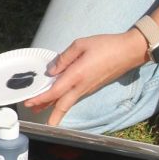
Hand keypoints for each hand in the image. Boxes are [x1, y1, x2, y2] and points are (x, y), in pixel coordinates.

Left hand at [23, 30, 148, 124]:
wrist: (130, 51)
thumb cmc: (106, 45)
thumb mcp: (81, 44)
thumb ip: (64, 58)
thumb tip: (51, 71)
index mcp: (77, 75)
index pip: (55, 92)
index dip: (40, 98)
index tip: (28, 103)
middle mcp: (82, 86)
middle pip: (62, 105)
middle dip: (48, 112)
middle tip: (34, 114)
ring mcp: (88, 88)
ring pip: (69, 102)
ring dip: (54, 107)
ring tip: (41, 109)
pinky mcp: (93, 87)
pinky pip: (75, 97)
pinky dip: (64, 101)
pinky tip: (58, 99)